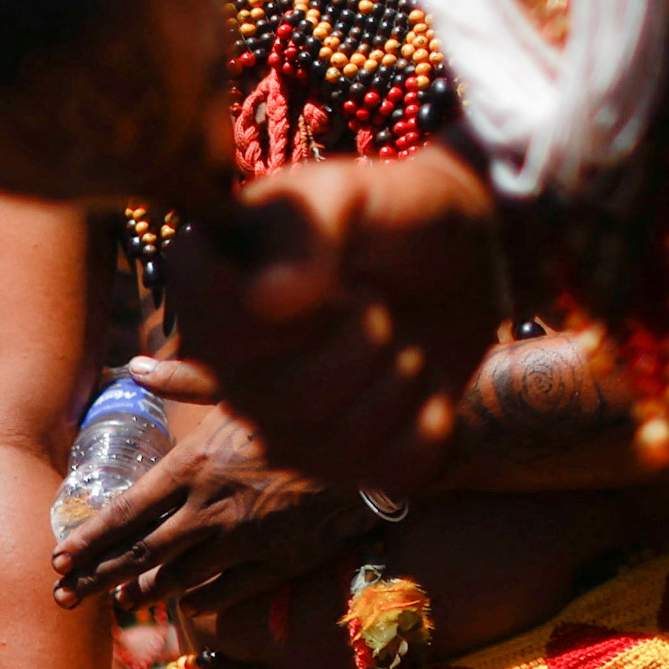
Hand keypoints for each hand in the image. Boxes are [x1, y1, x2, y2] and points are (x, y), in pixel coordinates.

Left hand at [49, 405, 349, 617]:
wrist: (368, 454)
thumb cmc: (300, 412)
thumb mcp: (239, 385)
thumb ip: (183, 378)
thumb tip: (134, 365)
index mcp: (192, 469)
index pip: (125, 512)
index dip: (89, 538)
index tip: (58, 557)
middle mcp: (207, 513)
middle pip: (140, 555)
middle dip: (98, 577)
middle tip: (63, 597)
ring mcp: (240, 544)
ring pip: (178, 579)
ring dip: (143, 592)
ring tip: (117, 604)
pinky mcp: (275, 564)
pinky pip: (225, 592)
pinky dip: (198, 601)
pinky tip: (181, 605)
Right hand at [135, 149, 499, 494]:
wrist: (463, 251)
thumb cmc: (391, 214)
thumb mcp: (349, 194)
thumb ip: (307, 233)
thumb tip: (268, 301)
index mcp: (205, 288)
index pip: (220, 335)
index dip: (299, 315)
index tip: (336, 279)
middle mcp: (227, 364)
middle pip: (283, 403)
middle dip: (365, 346)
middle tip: (382, 304)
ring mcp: (282, 419)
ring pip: (336, 446)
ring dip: (401, 380)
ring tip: (407, 339)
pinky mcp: (347, 458)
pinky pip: (386, 474)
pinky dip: (429, 425)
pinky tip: (429, 382)